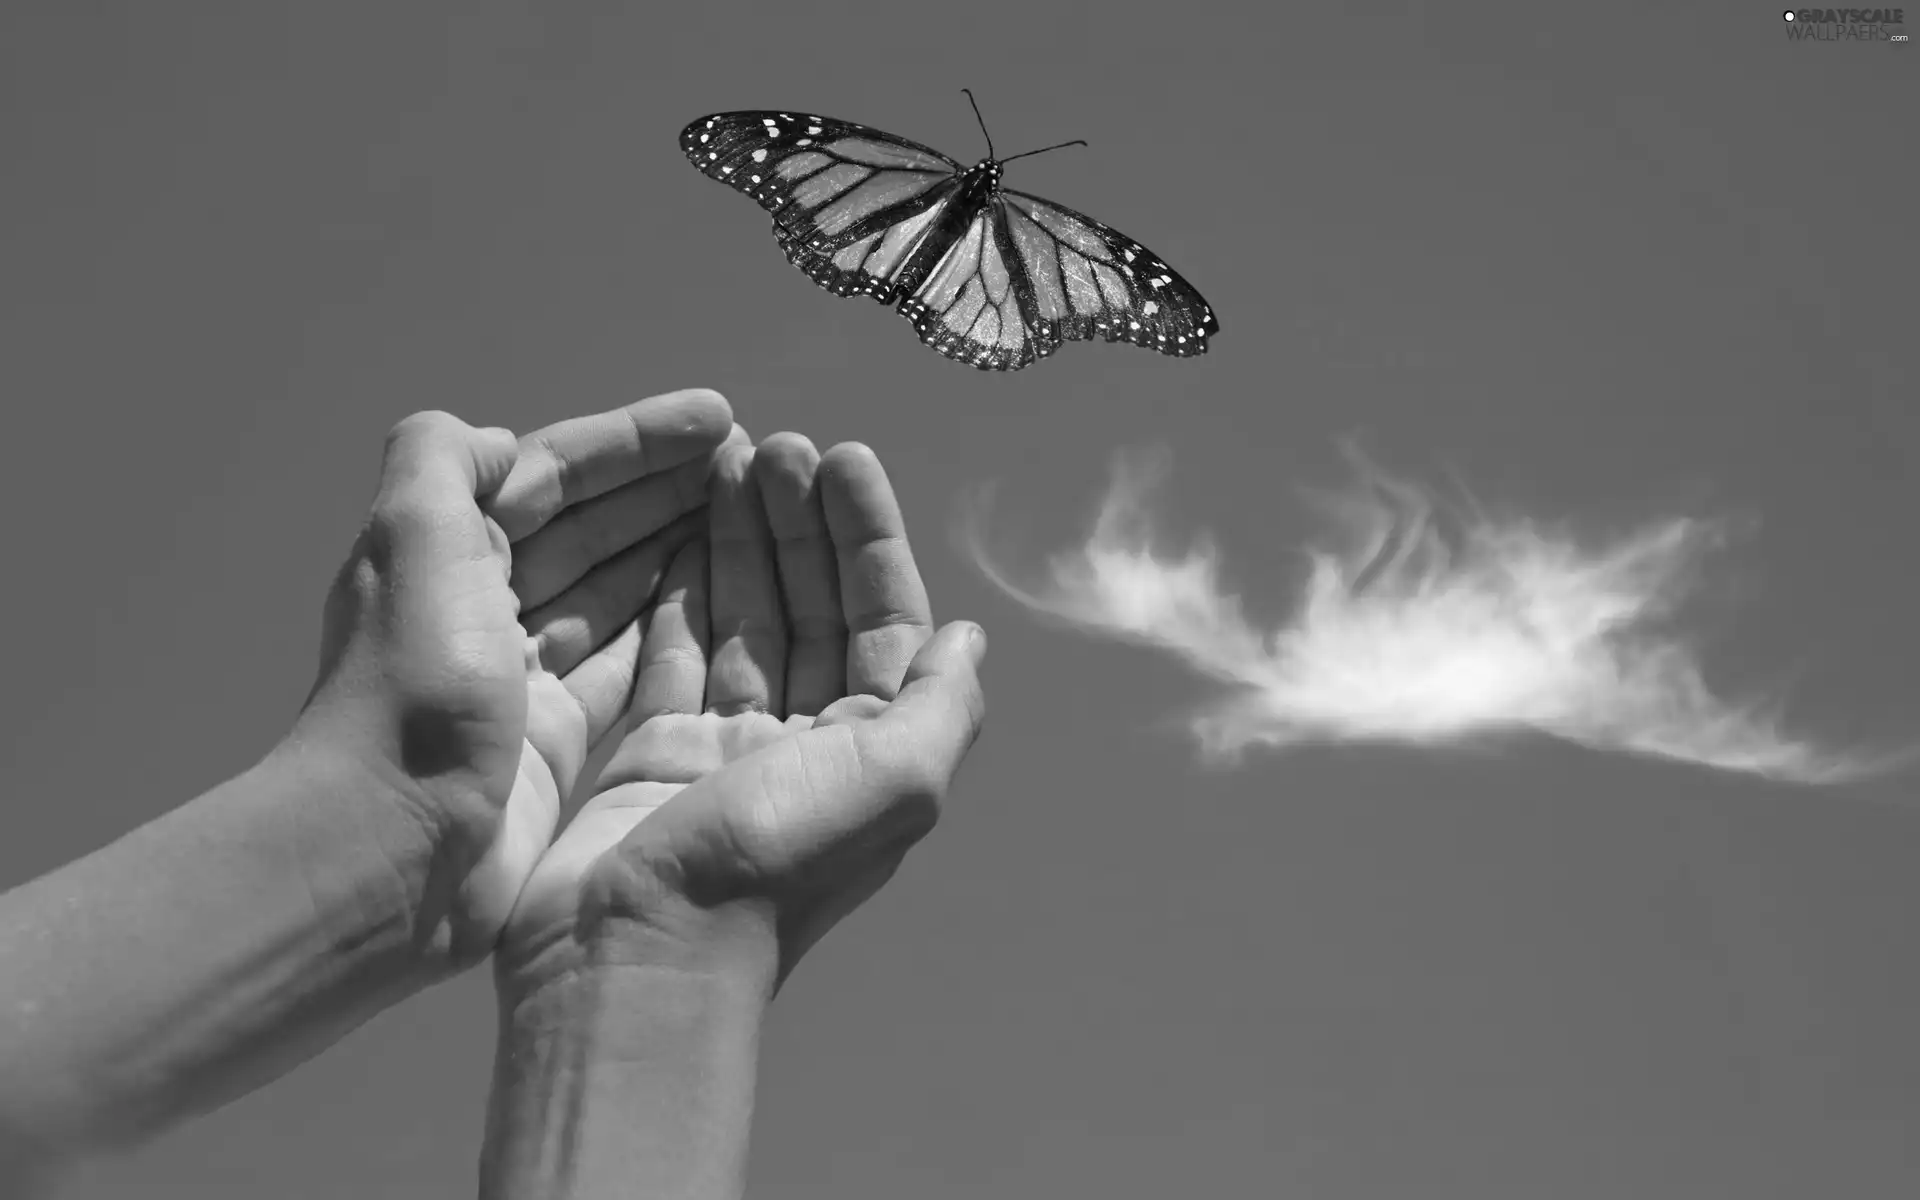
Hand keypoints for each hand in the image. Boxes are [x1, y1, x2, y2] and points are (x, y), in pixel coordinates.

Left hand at [293, 390, 736, 965]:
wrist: (390, 850)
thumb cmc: (411, 690)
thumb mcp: (413, 540)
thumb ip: (442, 460)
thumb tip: (499, 440)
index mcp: (444, 548)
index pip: (552, 473)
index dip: (634, 441)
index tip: (719, 415)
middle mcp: (478, 605)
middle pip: (588, 526)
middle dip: (666, 487)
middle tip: (752, 460)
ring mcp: (518, 676)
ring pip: (613, 589)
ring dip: (677, 545)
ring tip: (750, 513)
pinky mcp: (552, 738)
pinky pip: (625, 661)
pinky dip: (671, 623)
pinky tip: (724, 598)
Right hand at [496, 435, 988, 996]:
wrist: (635, 952)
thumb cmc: (772, 867)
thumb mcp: (896, 780)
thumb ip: (942, 705)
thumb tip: (969, 638)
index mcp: (873, 751)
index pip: (883, 617)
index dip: (868, 535)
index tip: (844, 456)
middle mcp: (807, 746)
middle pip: (813, 608)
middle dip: (800, 524)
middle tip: (777, 444)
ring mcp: (727, 748)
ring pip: (743, 620)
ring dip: (742, 540)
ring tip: (730, 460)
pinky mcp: (654, 750)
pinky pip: (674, 651)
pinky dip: (680, 590)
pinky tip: (680, 528)